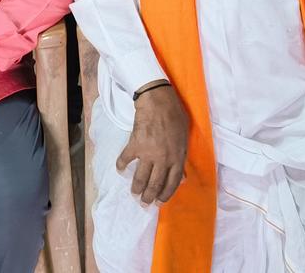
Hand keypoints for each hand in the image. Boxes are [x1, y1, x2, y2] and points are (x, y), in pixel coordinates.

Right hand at [116, 83, 187, 206]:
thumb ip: (182, 158)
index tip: (159, 202)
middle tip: (144, 203)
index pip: (172, 183)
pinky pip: (125, 160)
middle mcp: (163, 159)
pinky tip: (120, 170)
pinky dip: (121, 166)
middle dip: (149, 197)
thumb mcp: (184, 138)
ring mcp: (148, 153)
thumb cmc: (174, 116)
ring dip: (136, 188)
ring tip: (134, 193)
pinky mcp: (134, 145)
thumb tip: (182, 179)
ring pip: (140, 178)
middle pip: (155, 185)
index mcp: (177, 157)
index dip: (165, 195)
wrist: (158, 101)